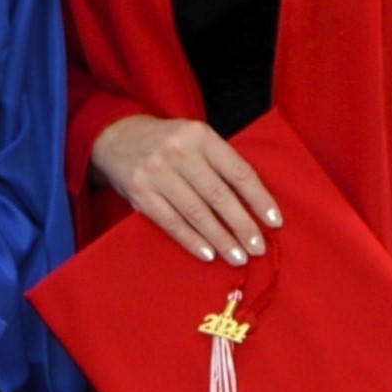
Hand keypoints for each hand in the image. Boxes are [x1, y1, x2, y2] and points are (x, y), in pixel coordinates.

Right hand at [89, 115, 280, 265]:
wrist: (117, 137)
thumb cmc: (168, 142)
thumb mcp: (194, 138)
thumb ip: (219, 162)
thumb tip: (254, 203)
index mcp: (199, 135)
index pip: (237, 171)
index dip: (258, 198)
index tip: (274, 221)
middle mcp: (178, 151)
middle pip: (219, 195)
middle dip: (242, 225)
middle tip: (258, 247)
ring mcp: (156, 172)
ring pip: (196, 212)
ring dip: (220, 239)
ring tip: (238, 256)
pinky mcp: (140, 192)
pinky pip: (171, 222)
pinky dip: (191, 240)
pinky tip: (208, 254)